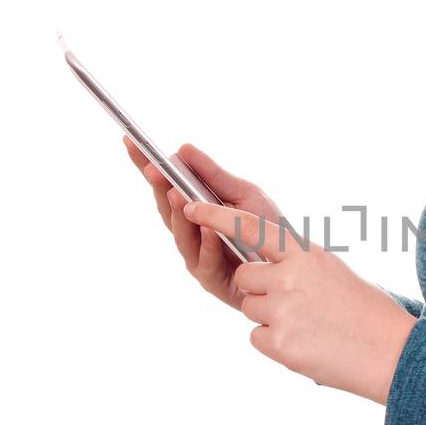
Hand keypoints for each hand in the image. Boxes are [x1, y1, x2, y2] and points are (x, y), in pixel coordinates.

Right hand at [123, 136, 284, 312]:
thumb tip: (182, 149)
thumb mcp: (242, 193)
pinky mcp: (214, 282)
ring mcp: (199, 259)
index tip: (131, 143)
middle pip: (167, 212)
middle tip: (154, 170)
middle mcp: (191, 236)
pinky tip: (209, 229)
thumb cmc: (267, 228)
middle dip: (159, 190)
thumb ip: (213, 175)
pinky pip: (207, 263)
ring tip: (177, 194)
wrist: (294, 264)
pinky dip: (207, 245)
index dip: (146, 167)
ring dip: (179, 216)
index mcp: (195, 212)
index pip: (165, 188)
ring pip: (182, 238)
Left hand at [182, 199, 418, 404]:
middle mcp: (290, 278)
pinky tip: (306, 343)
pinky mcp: (278, 343)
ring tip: (308, 324)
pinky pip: (256, 337)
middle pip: (246, 277)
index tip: (188, 206)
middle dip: (260, 288)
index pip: (249, 228)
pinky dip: (275, 343)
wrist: (392, 353)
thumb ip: (295, 264)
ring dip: (271, 317)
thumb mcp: (331, 272)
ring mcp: (282, 311)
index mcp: (305, 254)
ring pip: (251, 307)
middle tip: (297, 302)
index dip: (215, 217)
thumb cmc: (364, 310)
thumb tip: (259, 270)